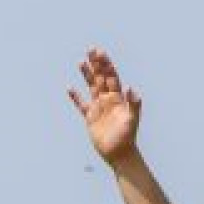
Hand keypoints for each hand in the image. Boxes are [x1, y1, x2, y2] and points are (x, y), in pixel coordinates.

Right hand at [69, 48, 141, 165]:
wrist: (119, 153)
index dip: (106, 65)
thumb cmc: (128, 137)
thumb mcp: (132, 119)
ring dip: (86, 75)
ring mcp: (99, 108)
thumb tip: (131, 88)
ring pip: (91, 87)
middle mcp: (108, 100)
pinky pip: (81, 105)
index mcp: (118, 98)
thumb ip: (133, 104)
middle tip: (91, 49)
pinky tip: (70, 88)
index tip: (100, 53)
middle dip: (96, 64)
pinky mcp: (90, 118)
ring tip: (81, 61)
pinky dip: (75, 97)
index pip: (111, 76)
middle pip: (100, 77)